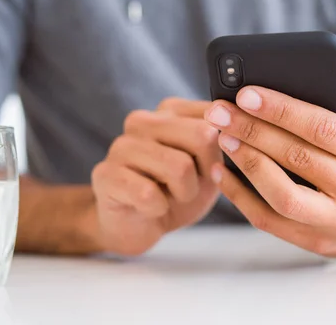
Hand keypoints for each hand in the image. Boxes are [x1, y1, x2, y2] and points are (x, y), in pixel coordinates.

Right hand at [91, 98, 222, 255]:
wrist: (138, 225)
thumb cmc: (177, 192)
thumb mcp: (210, 165)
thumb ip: (222, 142)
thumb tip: (229, 128)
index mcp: (171, 110)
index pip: (216, 115)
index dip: (226, 149)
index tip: (211, 166)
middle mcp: (143, 120)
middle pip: (202, 135)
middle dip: (206, 172)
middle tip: (190, 185)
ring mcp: (121, 145)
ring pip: (179, 167)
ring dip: (185, 193)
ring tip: (170, 196)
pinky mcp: (106, 174)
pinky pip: (149, 194)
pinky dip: (159, 209)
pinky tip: (150, 207)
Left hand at [204, 86, 335, 256]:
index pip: (323, 128)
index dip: (282, 110)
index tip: (246, 94)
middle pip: (298, 158)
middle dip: (253, 131)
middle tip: (220, 112)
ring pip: (283, 195)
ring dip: (247, 163)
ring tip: (223, 137)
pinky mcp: (315, 242)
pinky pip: (269, 220)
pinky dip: (240, 196)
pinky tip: (222, 171)